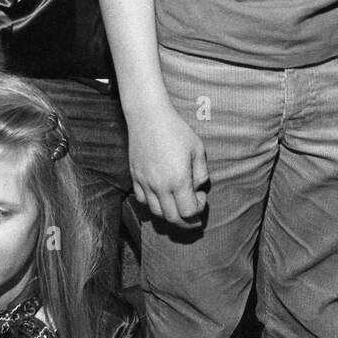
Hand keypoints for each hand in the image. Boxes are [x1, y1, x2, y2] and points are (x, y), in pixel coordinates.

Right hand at [128, 104, 208, 228]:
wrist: (148, 116)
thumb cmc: (176, 130)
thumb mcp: (198, 149)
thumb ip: (201, 173)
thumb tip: (198, 188)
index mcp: (178, 180)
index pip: (188, 211)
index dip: (198, 210)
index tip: (201, 196)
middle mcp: (159, 185)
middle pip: (172, 218)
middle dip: (186, 221)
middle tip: (193, 214)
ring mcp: (145, 182)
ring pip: (156, 212)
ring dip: (170, 214)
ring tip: (178, 205)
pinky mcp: (135, 177)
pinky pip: (142, 200)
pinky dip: (153, 204)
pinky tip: (161, 195)